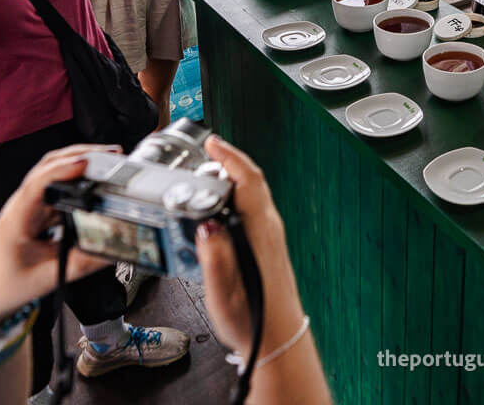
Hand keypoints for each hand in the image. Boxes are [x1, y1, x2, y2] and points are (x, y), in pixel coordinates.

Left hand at [0, 145, 118, 324]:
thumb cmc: (5, 286)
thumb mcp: (47, 279)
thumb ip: (80, 265)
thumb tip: (110, 250)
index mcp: (17, 220)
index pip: (38, 183)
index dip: (63, 170)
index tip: (87, 164)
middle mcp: (21, 207)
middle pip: (48, 166)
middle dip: (80, 154)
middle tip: (110, 154)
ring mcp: (28, 207)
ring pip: (54, 173)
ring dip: (80, 163)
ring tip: (108, 163)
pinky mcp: (36, 211)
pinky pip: (59, 188)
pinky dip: (79, 181)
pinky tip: (95, 183)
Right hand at [194, 135, 306, 356]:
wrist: (278, 339)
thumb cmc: (253, 319)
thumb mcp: (222, 292)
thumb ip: (214, 256)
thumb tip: (205, 225)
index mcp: (260, 234)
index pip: (248, 182)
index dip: (230, 158)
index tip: (213, 144)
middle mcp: (270, 229)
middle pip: (253, 182)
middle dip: (230, 162)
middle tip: (206, 153)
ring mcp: (272, 235)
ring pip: (254, 194)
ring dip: (233, 178)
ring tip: (209, 173)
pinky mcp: (270, 243)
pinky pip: (254, 207)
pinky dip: (238, 195)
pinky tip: (221, 204)